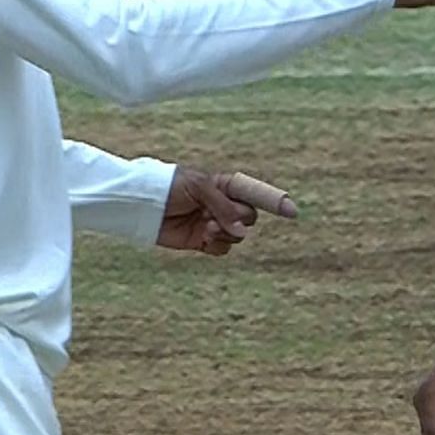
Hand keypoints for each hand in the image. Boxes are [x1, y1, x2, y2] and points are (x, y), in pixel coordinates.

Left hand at [157, 167, 291, 254]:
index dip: (274, 200)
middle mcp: (223, 205)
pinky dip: (217, 245)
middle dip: (238, 219)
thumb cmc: (169, 186)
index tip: (293, 211)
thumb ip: (223, 207)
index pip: (255, 192)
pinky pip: (223, 248)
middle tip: (216, 217)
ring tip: (206, 228)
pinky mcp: (202, 241)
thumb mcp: (199, 187)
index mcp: (225, 185)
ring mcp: (214, 223)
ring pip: (238, 235)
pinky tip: (204, 239)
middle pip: (249, 216)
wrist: (141, 204)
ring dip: (226, 233)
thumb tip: (240, 231)